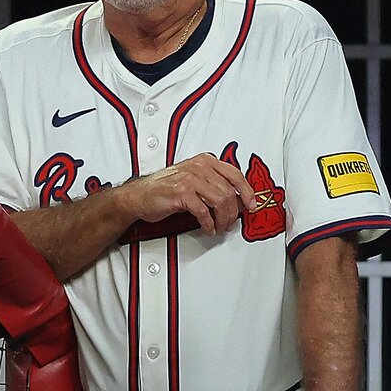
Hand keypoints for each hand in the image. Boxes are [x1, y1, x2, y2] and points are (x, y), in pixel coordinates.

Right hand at [119, 153, 257, 235]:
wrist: (139, 196)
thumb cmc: (166, 189)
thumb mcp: (193, 179)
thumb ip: (214, 184)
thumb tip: (237, 200)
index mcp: (205, 161)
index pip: (235, 174)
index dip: (247, 191)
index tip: (252, 205)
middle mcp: (199, 167)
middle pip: (228, 192)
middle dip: (233, 212)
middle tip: (230, 223)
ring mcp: (189, 179)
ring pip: (220, 201)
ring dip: (223, 219)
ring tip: (220, 227)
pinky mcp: (180, 193)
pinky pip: (203, 212)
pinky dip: (209, 223)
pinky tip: (208, 228)